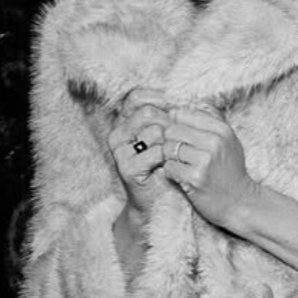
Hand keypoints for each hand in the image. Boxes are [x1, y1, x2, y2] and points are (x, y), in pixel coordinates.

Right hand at [103, 87, 173, 218]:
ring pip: (155, 132)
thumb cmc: (164, 165)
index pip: (137, 97)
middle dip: (169, 124)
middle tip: (178, 139)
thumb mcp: (164, 136)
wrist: (157, 200)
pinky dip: (169, 159)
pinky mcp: (127, 168)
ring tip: (173, 156)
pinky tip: (170, 166)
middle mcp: (117, 134)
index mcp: (122, 122)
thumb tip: (180, 96)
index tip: (175, 113)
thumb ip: (165, 115)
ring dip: (171, 144)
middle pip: (148, 113)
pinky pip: (157, 153)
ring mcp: (119, 152)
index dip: (159, 100)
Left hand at [162, 105, 257, 230]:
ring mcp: (204, 161)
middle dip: (170, 143)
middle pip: (171, 130)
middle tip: (178, 155)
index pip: (182, 114)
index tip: (180, 138)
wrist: (241, 203)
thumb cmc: (231, 173)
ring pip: (167, 149)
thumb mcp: (228, 143)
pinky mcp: (195, 178)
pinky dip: (171, 173)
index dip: (175, 125)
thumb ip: (206, 125)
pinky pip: (168, 167)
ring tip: (181, 166)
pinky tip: (181, 177)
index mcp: (221, 130)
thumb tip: (174, 112)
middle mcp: (214, 142)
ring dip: (169, 159)